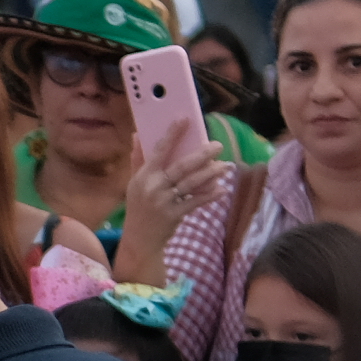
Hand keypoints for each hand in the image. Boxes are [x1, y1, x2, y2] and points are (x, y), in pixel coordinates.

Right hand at [122, 139, 230, 254]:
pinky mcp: (174, 216)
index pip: (159, 150)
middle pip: (181, 167)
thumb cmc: (138, 207)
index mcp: (144, 175)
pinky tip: (222, 189)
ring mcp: (164, 202)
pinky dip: (209, 196)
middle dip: (201, 155)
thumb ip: (138, 159)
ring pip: (191, 184)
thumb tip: (136, 135)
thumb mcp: (134, 183)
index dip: (172, 134)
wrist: (138, 241)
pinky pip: (195, 202)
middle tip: (218, 145)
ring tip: (226, 165)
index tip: (184, 119)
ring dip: (210, 174)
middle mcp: (153, 187)